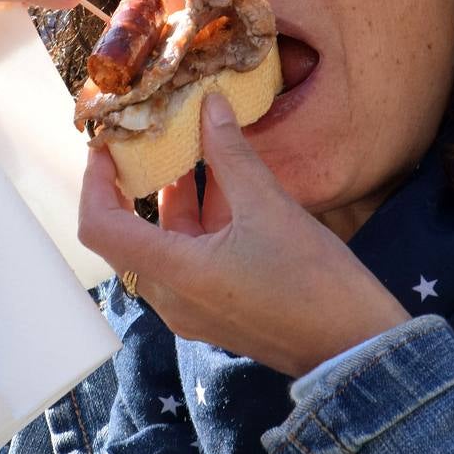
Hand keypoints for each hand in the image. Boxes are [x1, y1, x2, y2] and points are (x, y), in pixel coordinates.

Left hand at [79, 92, 409, 377]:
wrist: (358, 348)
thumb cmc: (314, 283)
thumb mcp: (269, 206)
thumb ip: (231, 154)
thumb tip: (209, 105)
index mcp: (174, 276)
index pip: (101, 228)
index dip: (95, 182)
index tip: (107, 145)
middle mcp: (172, 298)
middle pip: (128, 234)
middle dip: (135, 184)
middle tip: (145, 141)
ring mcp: (194, 306)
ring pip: (164, 242)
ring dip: (173, 197)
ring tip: (190, 148)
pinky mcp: (217, 306)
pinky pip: (190, 256)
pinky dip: (198, 219)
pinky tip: (223, 181)